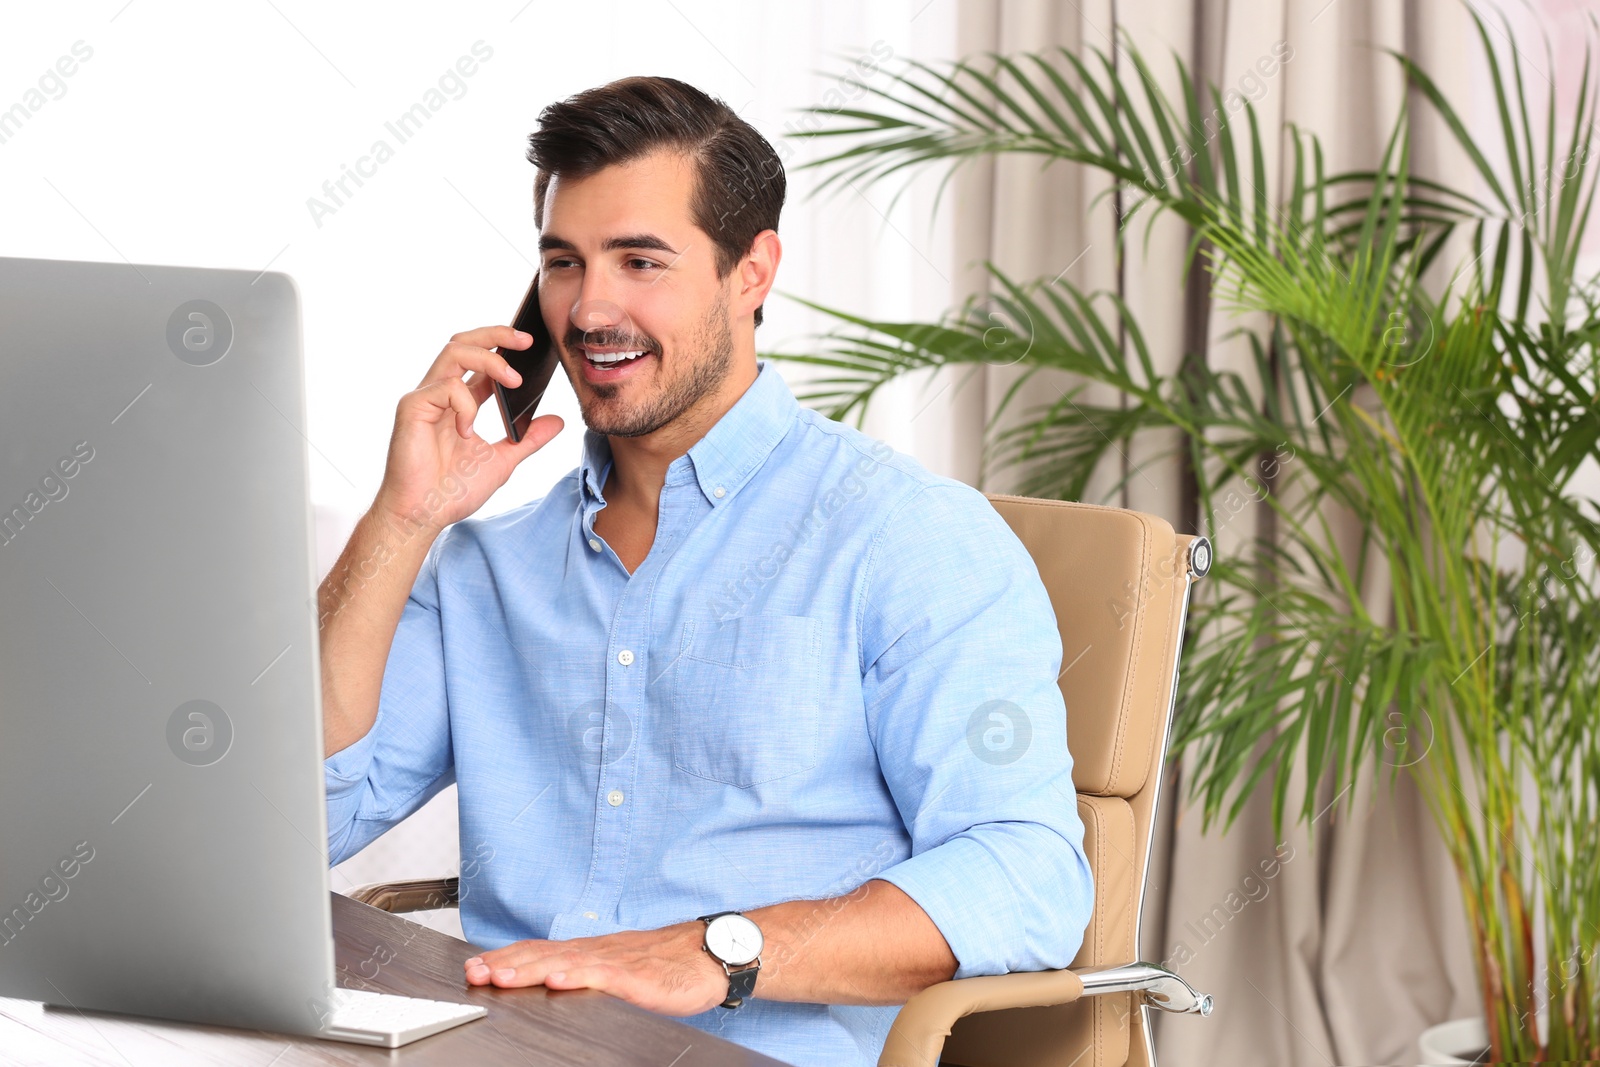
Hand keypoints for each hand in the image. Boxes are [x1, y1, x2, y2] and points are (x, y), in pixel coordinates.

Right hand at [372, 325, 563, 532]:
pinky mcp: (412, 408)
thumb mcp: (503, 461)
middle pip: (464, 342)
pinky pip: (446, 387)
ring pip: (455, 352)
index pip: (480, 360)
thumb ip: (528, 440)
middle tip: (526, 340)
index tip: (531, 345)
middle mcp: (439, 393)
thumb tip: (557, 421)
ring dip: (489, 360)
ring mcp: (424, 398)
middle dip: (496, 334)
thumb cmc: (451, 491)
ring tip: (513, 381)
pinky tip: (467, 432)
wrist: (423, 515)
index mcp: (459, 402)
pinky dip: (466, 405)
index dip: (503, 346)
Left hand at [462, 921, 728, 1015]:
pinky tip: (558, 980)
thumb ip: (587, 975)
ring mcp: (614, 960)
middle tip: (474, 973)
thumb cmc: (666, 965)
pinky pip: (602, 974)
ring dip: (530, 969)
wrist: (709, 953)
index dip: (505, 958)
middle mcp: (596, 950)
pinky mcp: (635, 975)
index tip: (475, 967)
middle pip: (542, 954)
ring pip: (565, 961)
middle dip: (505, 964)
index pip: (538, 951)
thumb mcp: (618, 969)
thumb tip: (552, 983)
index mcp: (590, 951)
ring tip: (501, 977)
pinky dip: (578, 975)